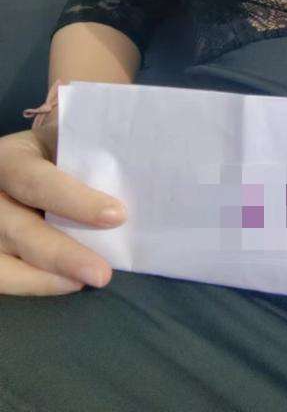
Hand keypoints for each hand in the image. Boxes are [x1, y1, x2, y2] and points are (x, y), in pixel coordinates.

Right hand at [0, 122, 127, 295]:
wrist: (33, 164)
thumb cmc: (59, 151)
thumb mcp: (65, 138)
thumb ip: (89, 145)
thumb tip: (135, 154)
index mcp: (11, 158)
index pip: (35, 180)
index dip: (74, 200)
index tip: (117, 215)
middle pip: (17, 229)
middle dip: (61, 254)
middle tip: (102, 273)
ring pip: (2, 263)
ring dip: (43, 279)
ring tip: (85, 282)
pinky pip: (3, 278)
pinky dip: (34, 285)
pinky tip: (68, 283)